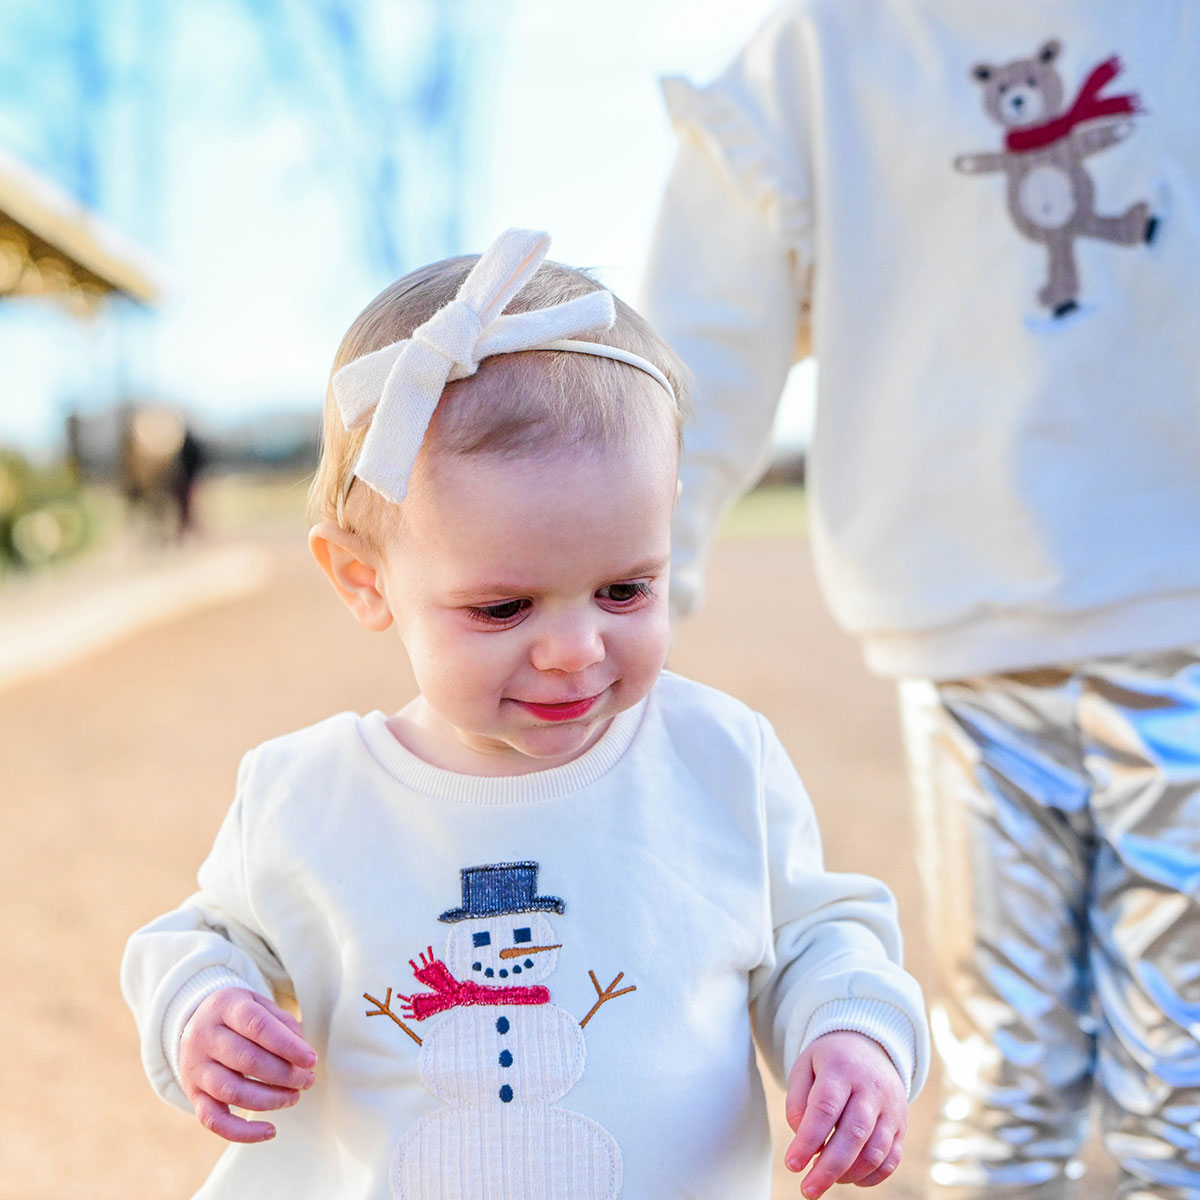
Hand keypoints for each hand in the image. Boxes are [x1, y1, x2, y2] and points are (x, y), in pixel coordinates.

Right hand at [178, 987, 317, 1143]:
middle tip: (307, 1080)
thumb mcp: (260, 1005)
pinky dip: (243, 1132)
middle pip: (247, 1060)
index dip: (287, 1045)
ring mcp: (195, 1068)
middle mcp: (204, 1037)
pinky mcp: (193, 1095)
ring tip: (294, 1097)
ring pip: (232, 1091)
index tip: (311, 1060)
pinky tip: (270, 1130)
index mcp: (225, 1007)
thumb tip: (303, 1058)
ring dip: (270, 1100)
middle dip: (284, 1074)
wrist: (197, 1022)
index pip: (257, 1026)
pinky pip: (214, 1121)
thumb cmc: (240, 1016)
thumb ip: (284, 1025)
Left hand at [783, 1031, 906, 1196]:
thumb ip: (797, 1102)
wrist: (869, 1046)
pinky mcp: (902, 1126)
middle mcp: (871, 1088)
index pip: (825, 1108)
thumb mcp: (805, 1067)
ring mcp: (891, 1108)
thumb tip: (803, 1140)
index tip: (792, 1165)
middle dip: (829, 1168)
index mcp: (842, 1068)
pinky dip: (870, 1177)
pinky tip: (849, 1177)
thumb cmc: (830, 1062)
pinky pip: (892, 1159)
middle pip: (853, 1134)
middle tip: (808, 1190)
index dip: (808, 1140)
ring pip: (875, 1151)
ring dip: (848, 1174)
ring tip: (824, 1178)